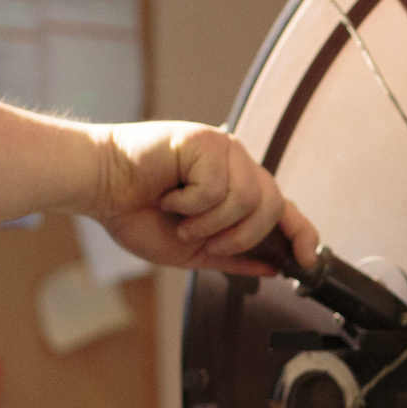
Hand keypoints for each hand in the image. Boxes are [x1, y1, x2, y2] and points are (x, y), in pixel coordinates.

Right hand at [90, 122, 316, 273]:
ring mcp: (224, 149)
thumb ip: (232, 257)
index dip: (303, 234)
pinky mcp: (206, 140)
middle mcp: (237, 164)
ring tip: (178, 215)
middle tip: (201, 239)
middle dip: (240, 236)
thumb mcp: (191, 248)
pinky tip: (168, 192)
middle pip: (272, 207)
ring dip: (208, 221)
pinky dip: (189, 202)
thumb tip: (274, 268)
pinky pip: (217, 187)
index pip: (284, 209)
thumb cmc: (136, 212)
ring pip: (247, 199)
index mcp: (237, 186)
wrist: (99, 187)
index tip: (307, 262)